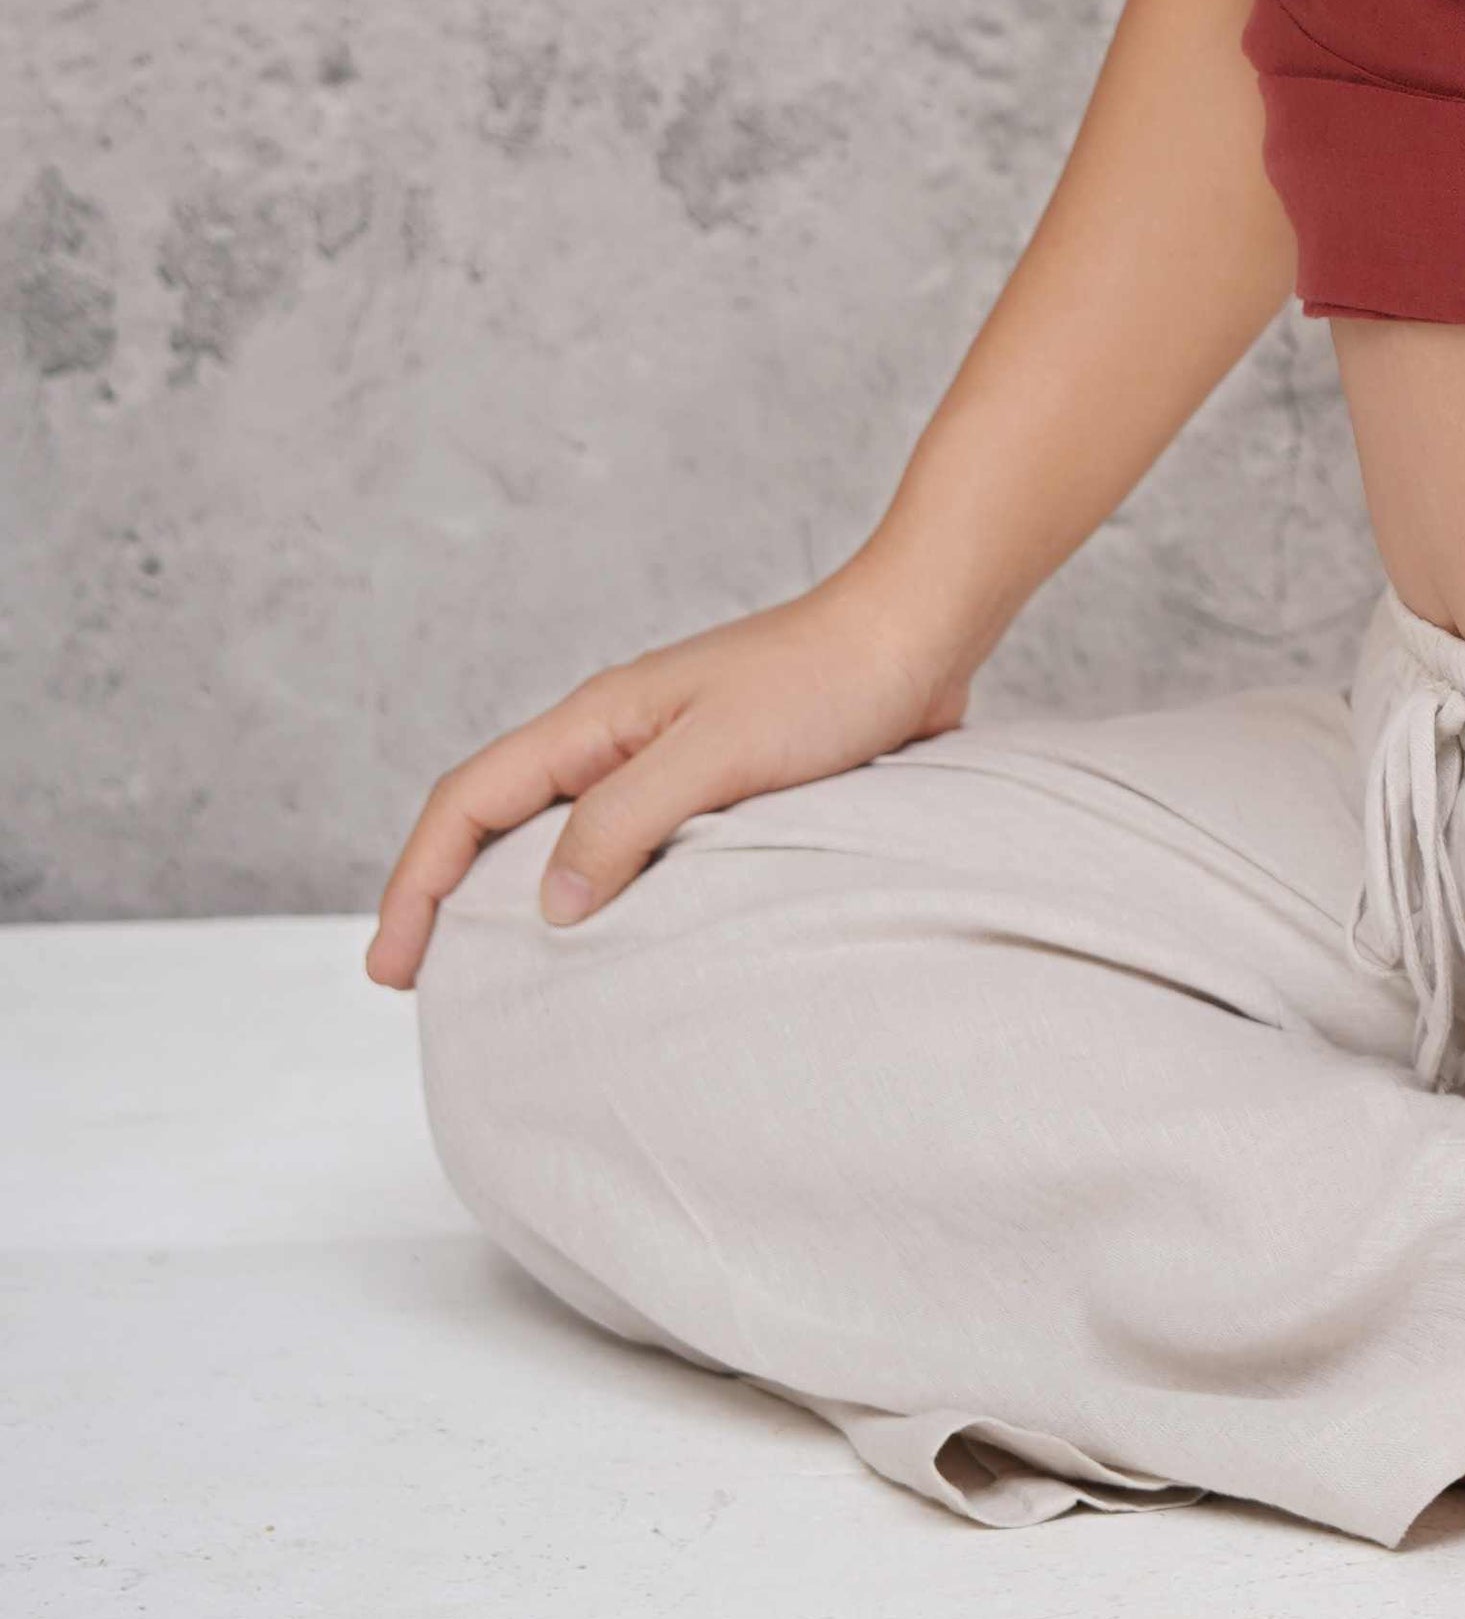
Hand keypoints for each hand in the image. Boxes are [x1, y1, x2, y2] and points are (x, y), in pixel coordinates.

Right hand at [363, 564, 977, 987]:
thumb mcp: (717, 752)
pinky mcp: (720, 780)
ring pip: (562, 833)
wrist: (920, 632)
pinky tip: (615, 941)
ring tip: (503, 979)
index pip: (468, 801)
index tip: (390, 968)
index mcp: (598, 719)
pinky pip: (631, 842)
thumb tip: (551, 905)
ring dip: (519, 898)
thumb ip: (627, 820)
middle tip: (424, 987)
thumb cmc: (827, 679)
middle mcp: (617, 736)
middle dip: (445, 896)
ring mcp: (667, 756)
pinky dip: (599, 891)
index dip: (415, 883)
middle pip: (497, 818)